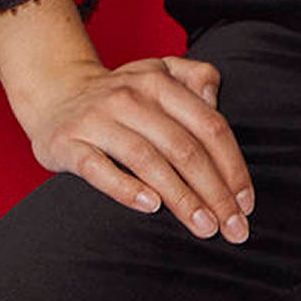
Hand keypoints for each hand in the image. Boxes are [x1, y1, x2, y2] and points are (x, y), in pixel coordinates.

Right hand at [20, 53, 254, 241]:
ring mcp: (98, 120)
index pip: (208, 125)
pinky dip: (127, 188)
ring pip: (148, 160)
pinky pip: (100, 169)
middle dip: (214, 191)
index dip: (232, 165)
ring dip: (181, 197)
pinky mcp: (69, 143)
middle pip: (183, 148)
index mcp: (160, 81)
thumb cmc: (122, 93)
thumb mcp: (160, 72)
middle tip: (234, 228)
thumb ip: (196, 77)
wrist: (54, 92)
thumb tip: (215, 99)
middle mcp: (131, 97)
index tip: (246, 202)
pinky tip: (152, 207)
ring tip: (204, 227)